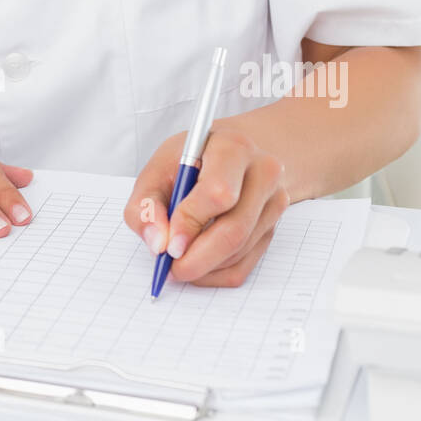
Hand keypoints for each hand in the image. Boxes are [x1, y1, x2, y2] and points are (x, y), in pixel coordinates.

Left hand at [123, 128, 289, 287]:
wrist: (229, 155)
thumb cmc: (191, 161)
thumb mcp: (158, 169)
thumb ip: (146, 204)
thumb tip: (157, 243)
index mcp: (232, 148)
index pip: (218, 192)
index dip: (191, 223)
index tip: (168, 246)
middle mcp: (262, 173)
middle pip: (235, 230)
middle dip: (197, 259)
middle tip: (170, 269)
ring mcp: (274, 201)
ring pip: (240, 251)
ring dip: (204, 267)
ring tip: (178, 261)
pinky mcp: (274, 226)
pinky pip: (246, 264)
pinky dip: (217, 273)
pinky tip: (198, 263)